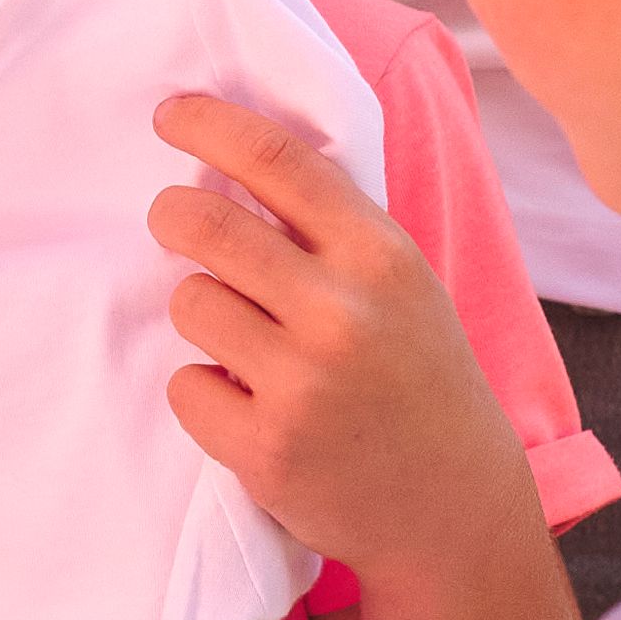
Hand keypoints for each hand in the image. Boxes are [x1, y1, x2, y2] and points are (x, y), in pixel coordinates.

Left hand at [149, 93, 533, 583]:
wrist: (452, 505)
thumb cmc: (415, 377)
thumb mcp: (402, 285)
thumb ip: (332, 229)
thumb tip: (228, 158)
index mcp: (381, 255)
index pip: (276, 158)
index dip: (208, 123)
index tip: (168, 113)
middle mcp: (343, 312)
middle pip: (205, 224)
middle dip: (172, 214)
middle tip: (171, 221)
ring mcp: (303, 384)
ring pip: (190, 303)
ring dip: (202, 315)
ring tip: (248, 344)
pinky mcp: (266, 448)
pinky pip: (185, 387)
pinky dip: (205, 393)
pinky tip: (252, 407)